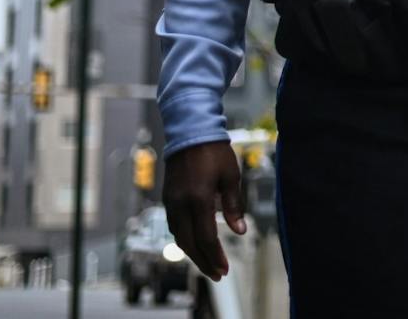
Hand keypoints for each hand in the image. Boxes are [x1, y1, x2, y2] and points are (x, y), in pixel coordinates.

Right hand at [163, 141, 246, 279]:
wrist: (190, 133)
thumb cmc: (215, 152)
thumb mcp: (231, 176)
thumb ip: (234, 205)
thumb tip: (240, 231)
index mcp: (198, 199)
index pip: (206, 237)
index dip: (215, 256)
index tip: (225, 269)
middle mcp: (180, 204)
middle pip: (189, 244)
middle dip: (203, 262)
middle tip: (217, 275)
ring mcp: (171, 202)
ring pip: (178, 237)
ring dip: (193, 253)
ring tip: (208, 263)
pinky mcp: (168, 199)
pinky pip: (174, 226)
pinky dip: (185, 239)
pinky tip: (195, 243)